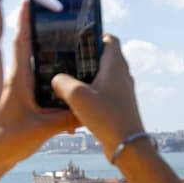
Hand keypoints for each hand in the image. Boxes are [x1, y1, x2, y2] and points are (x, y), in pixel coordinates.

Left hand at [0, 0, 77, 172]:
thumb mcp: (42, 129)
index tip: (31, 1)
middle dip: (40, 34)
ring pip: (31, 68)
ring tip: (63, 51)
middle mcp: (13, 81)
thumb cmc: (5, 142)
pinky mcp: (15, 104)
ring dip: (44, 58)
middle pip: (28, 50)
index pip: (22, 42)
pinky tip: (59, 90)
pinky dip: (45, 81)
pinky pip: (33, 85)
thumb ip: (67, 118)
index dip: (26, 21)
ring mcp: (13, 92)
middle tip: (57, 21)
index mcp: (17, 80)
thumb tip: (89, 111)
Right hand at [51, 34, 146, 160]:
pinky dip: (90, 93)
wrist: (127, 146)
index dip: (94, 36)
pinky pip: (103, 93)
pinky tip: (75, 103)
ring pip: (102, 76)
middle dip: (85, 58)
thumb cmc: (106, 117)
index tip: (76, 40)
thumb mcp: (77, 96)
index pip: (110, 39)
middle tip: (66, 61)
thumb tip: (56, 79)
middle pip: (104, 58)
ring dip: (86, 78)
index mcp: (116, 65)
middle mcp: (122, 76)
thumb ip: (62, 82)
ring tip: (66, 81)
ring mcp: (122, 91)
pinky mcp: (119, 106)